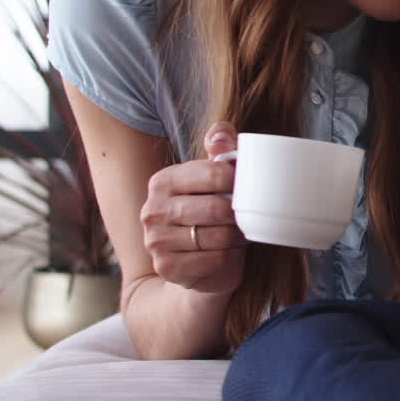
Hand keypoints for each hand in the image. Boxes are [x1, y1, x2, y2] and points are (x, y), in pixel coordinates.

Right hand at [138, 121, 247, 293]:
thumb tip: (222, 133)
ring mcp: (156, 241)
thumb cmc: (208, 217)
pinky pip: (215, 259)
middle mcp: (152, 210)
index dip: (239, 182)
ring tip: (235, 233)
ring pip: (218, 236)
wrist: (193, 266)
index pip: (214, 173)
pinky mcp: (167, 267)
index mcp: (163, 181)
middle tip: (244, 217)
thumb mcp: (214, 181)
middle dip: (238, 214)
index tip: (247, 189)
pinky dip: (228, 257)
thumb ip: (219, 152)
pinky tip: (225, 253)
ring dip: (235, 237)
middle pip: (217, 208)